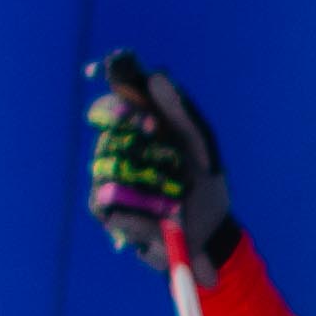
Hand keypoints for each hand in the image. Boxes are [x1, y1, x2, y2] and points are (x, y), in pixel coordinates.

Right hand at [86, 55, 234, 271]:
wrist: (211, 239)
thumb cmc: (206, 189)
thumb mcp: (202, 150)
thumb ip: (181, 114)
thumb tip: (156, 76)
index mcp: (138, 136)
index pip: (112, 108)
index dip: (117, 103)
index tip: (131, 104)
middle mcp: (119, 155)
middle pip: (105, 135)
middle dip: (129, 136)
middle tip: (156, 137)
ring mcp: (110, 182)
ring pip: (104, 169)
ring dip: (142, 182)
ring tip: (172, 198)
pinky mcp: (109, 213)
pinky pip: (110, 205)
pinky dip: (139, 214)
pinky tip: (162, 221)